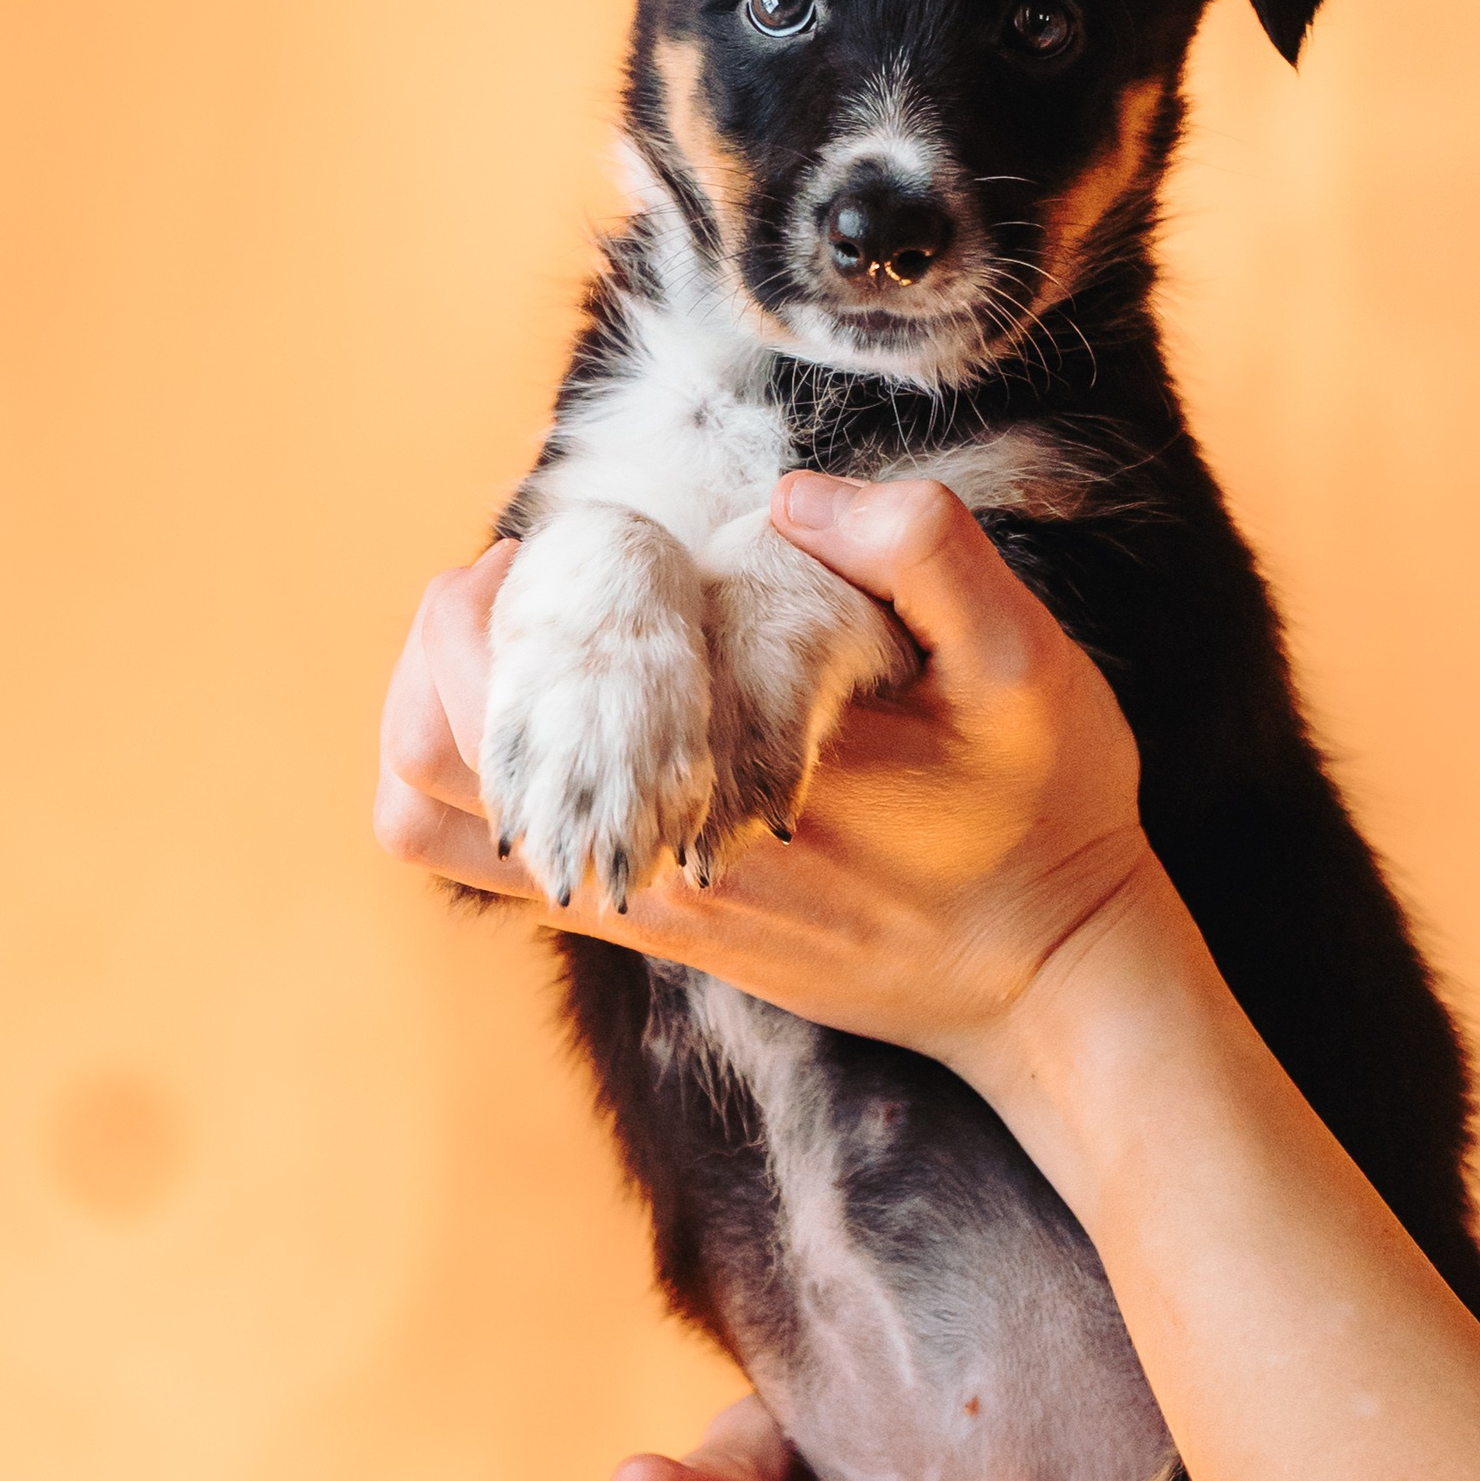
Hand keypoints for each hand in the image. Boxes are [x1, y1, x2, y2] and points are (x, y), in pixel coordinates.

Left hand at [374, 475, 1187, 1090]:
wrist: (1050, 980)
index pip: (513, 691)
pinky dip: (472, 766)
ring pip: (429, 815)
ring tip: (521, 631)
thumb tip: (791, 500)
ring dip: (436, 703)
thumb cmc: (1041, 811)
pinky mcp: (643, 923)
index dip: (514, 591)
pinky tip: (563, 703)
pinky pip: (481, 855)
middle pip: (435, 750)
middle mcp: (649, 863)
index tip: (594, 536)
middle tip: (539, 564)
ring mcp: (635, 903)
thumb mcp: (1025, 663)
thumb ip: (925, 555)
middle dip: (454, 629)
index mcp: (720, 784)